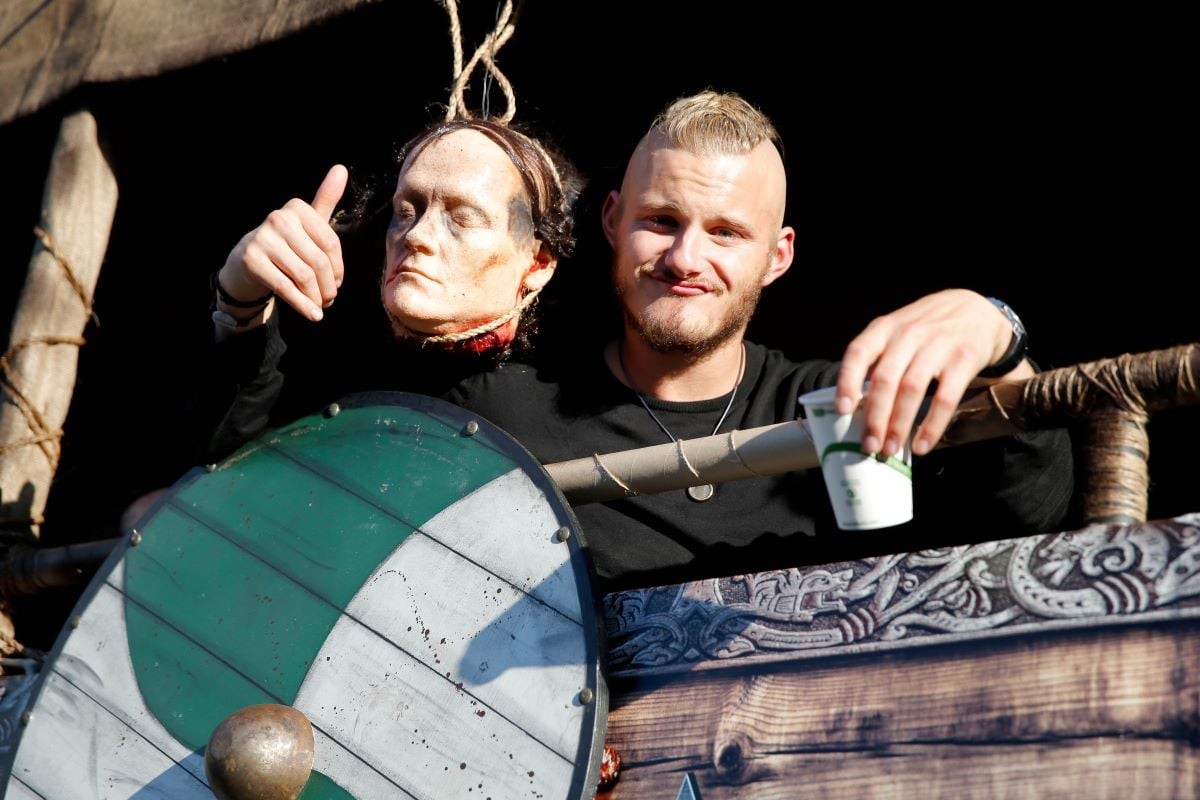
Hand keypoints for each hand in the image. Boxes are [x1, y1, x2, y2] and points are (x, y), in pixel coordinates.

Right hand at [217, 164, 347, 321]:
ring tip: (320, 306)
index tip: (337, 283)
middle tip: (329, 299)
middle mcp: (279, 218)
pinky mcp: (252, 260)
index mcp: (296, 208)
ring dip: (317, 298)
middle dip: (328, 287)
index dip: (338, 269)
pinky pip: (286, 288)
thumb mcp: (306, 222)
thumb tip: (341, 168)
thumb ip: (325, 199)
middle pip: (319, 262)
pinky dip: (303, 305)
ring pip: (304, 276)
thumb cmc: (285, 244)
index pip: (331, 244)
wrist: (245, 264)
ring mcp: (263, 238)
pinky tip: (313, 315)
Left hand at [834, 289, 1032, 456]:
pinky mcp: (964, 359)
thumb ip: (876, 361)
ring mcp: (938, 345)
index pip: (858, 352)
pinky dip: (932, 425)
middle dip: (874, 416)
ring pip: (912, 389)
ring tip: (890, 449)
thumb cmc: (925, 329)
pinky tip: (922, 445)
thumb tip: (852, 407)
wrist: (974, 309)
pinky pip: (946, 398)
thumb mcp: (896, 332)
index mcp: (884, 328)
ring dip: (899, 424)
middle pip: (885, 379)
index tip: (842, 410)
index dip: (847, 381)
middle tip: (868, 445)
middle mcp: (909, 334)